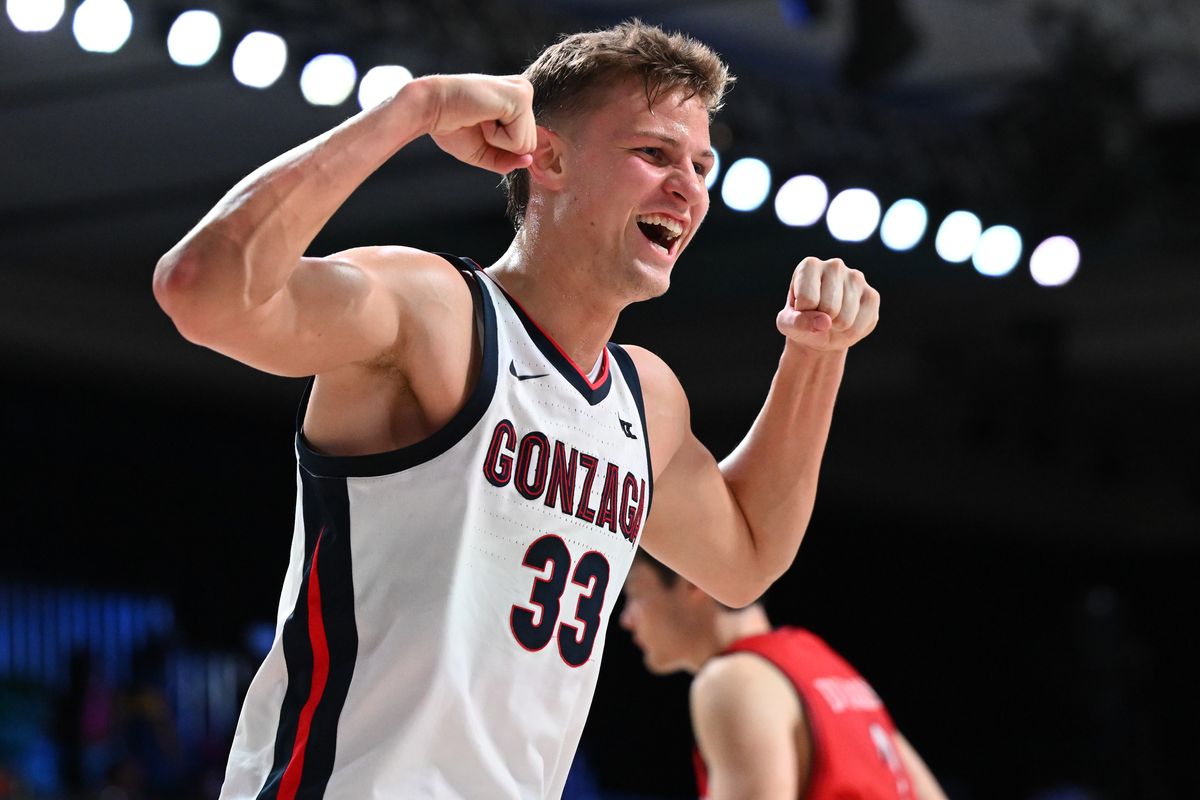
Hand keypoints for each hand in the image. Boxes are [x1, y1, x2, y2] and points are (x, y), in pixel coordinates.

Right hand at [419, 74, 536, 174]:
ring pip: (526, 145)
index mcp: (516, 101)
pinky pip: (518, 141)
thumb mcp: (484, 150)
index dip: (500, 147)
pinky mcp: (520, 97)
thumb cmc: (451, 125)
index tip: (478, 126)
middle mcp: (524, 92)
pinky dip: (495, 137)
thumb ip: (507, 159)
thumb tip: (528, 161)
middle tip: (478, 122)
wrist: (430, 107)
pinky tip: (481, 117)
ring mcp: (524, 92)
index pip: (525, 143)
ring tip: (479, 118)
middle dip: (500, 145)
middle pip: (529, 145)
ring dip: (497, 140)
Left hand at [775, 257, 878, 350]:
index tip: (802, 309)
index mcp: (810, 265)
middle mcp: (835, 265)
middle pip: (829, 308)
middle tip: (819, 316)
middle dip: (821, 321)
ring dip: (835, 329)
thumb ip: (797, 322)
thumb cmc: (800, 321)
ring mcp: (857, 278)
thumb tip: (825, 323)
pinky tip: (845, 324)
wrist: (820, 330)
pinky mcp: (872, 295)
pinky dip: (850, 334)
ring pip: (845, 319)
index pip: (807, 299)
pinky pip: (860, 325)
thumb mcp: (788, 324)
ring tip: (831, 321)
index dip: (802, 314)